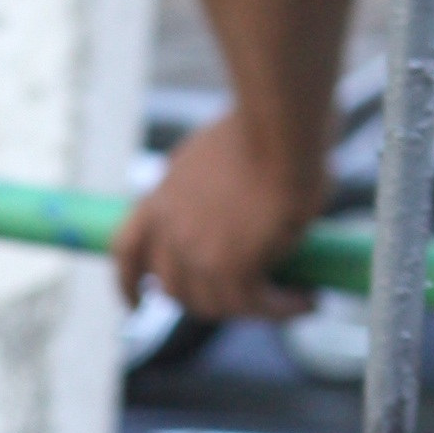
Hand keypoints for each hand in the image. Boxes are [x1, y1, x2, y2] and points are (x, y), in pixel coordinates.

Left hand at [112, 110, 329, 321]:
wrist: (280, 122)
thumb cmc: (262, 124)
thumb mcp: (213, 157)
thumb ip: (210, 187)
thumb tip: (240, 201)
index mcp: (160, 196)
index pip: (127, 250)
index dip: (128, 283)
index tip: (137, 303)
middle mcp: (170, 227)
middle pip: (171, 288)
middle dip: (203, 302)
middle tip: (242, 302)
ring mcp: (196, 249)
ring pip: (213, 304)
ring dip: (250, 310)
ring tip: (287, 301)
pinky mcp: (232, 264)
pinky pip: (254, 304)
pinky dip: (282, 308)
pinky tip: (307, 300)